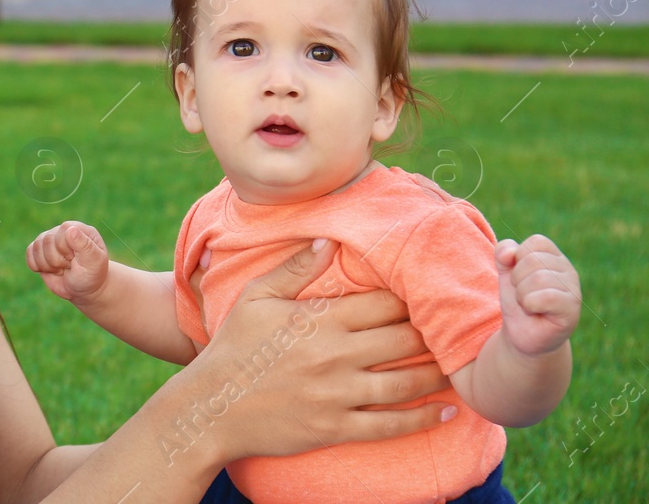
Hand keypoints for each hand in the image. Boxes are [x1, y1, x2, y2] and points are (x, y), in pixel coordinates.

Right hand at [25, 221, 109, 305]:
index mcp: (78, 229)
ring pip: (36, 247)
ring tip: (62, 269)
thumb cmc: (92, 275)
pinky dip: (37, 266)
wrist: (84, 290)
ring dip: (48, 265)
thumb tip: (70, 229)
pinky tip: (50, 270)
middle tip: (70, 266)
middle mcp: (62, 231)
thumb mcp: (93, 261)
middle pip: (47, 240)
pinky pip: (29, 253)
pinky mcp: (39, 250)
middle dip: (57, 260)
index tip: (75, 260)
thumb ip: (84, 245)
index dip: (65, 249)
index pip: (62, 230)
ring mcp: (50, 241)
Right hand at [193, 240, 455, 463]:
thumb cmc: (233, 347)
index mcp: (319, 319)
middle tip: (451, 332)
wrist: (211, 406)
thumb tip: (329, 241)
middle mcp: (336, 355)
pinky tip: (446, 414)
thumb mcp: (256, 298)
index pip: (383, 304)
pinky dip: (423, 420)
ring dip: (437, 376)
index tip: (428, 298)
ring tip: (458, 370)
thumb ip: (295, 269)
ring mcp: (338, 394)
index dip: (411, 300)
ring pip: (405, 383)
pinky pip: (390, 425)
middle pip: (403, 341)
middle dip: (431, 335)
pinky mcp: (336, 427)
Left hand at [496, 234, 579, 356]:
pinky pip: (546, 297)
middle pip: (533, 260)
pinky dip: (530, 304)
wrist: (522, 334)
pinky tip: (535, 312)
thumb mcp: (506, 273)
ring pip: (538, 278)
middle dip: (517, 279)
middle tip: (523, 295)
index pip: (536, 242)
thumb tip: (509, 251)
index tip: (520, 276)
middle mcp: (569, 271)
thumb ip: (504, 254)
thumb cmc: (518, 301)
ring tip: (529, 304)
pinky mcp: (572, 310)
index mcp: (555, 257)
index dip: (518, 259)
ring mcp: (573, 290)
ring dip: (522, 294)